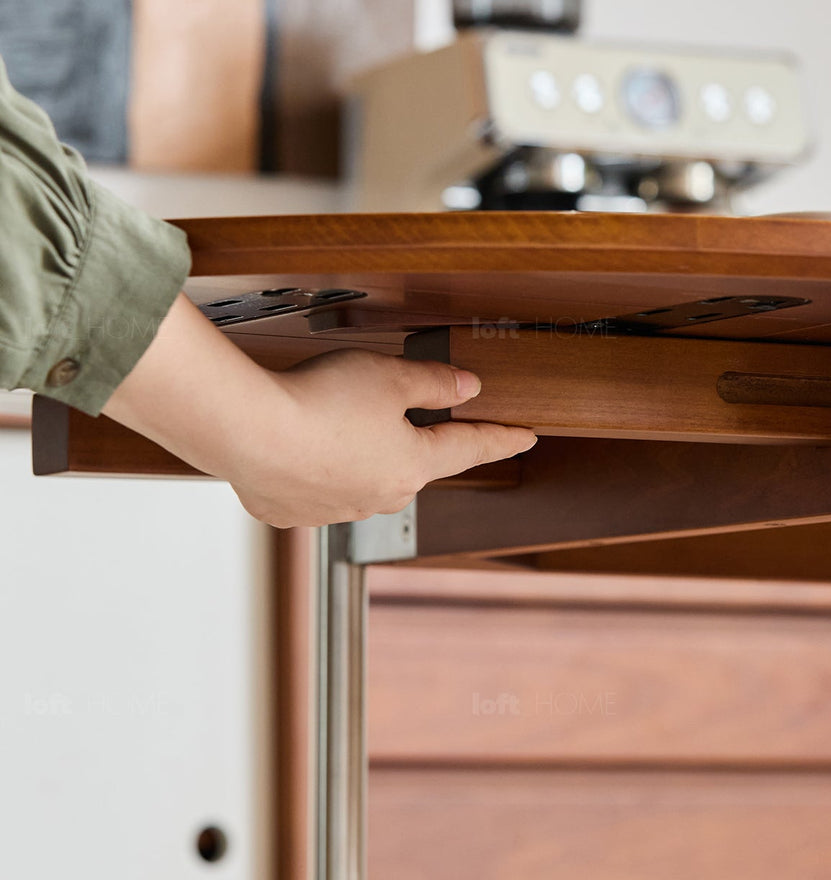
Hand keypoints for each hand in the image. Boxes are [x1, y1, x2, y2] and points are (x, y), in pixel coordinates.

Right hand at [103, 294, 536, 526]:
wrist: (247, 430)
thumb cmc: (320, 401)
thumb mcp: (392, 376)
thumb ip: (435, 383)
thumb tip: (468, 387)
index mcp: (413, 464)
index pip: (471, 448)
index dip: (502, 439)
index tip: (526, 438)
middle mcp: (381, 496)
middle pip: (413, 464)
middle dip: (412, 439)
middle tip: (393, 409)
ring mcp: (337, 509)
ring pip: (363, 477)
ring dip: (357, 453)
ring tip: (330, 418)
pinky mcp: (293, 511)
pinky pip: (316, 488)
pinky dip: (314, 467)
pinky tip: (298, 444)